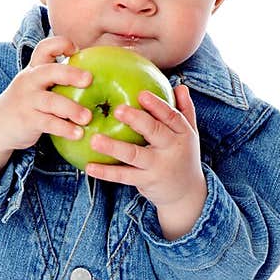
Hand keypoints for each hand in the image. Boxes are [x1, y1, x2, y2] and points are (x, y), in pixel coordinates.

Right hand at [0, 36, 94, 152]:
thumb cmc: (28, 103)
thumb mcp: (37, 85)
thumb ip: (58, 79)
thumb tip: (95, 76)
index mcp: (35, 69)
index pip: (45, 48)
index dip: (61, 44)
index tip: (77, 50)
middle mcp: (30, 80)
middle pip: (49, 71)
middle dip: (70, 74)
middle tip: (90, 79)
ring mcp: (27, 100)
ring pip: (50, 101)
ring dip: (71, 108)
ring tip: (88, 118)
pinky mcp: (27, 120)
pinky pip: (48, 123)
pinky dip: (64, 128)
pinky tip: (78, 134)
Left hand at [85, 85, 203, 209]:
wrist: (187, 193)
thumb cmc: (183, 156)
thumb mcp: (189, 134)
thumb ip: (185, 111)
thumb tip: (180, 86)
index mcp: (183, 133)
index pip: (172, 116)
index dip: (157, 105)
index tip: (141, 94)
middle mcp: (172, 149)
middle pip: (154, 132)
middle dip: (137, 120)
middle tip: (118, 110)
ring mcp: (159, 167)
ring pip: (134, 155)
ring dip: (114, 147)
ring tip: (95, 140)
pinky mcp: (146, 182)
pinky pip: (124, 176)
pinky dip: (106, 173)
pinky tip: (89, 167)